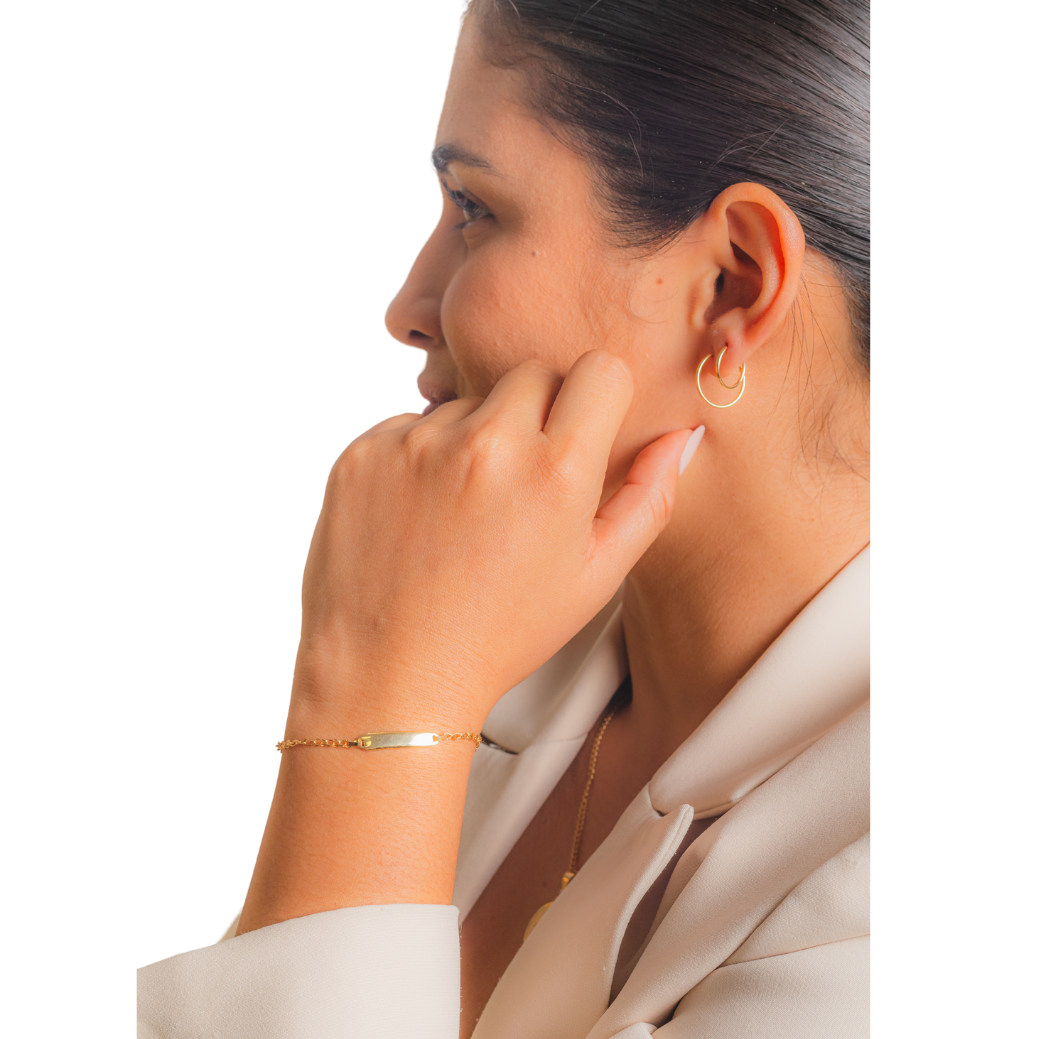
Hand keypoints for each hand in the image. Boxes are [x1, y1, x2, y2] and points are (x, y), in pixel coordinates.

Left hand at [291, 350, 695, 730]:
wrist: (392, 675)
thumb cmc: (501, 634)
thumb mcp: (595, 579)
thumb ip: (647, 499)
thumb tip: (679, 436)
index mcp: (557, 473)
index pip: (600, 369)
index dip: (598, 400)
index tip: (584, 431)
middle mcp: (487, 444)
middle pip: (532, 374)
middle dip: (538, 413)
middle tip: (523, 480)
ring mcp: (417, 444)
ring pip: (467, 402)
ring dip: (474, 439)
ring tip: (462, 512)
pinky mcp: (364, 452)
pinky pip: (407, 425)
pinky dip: (418, 457)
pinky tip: (419, 514)